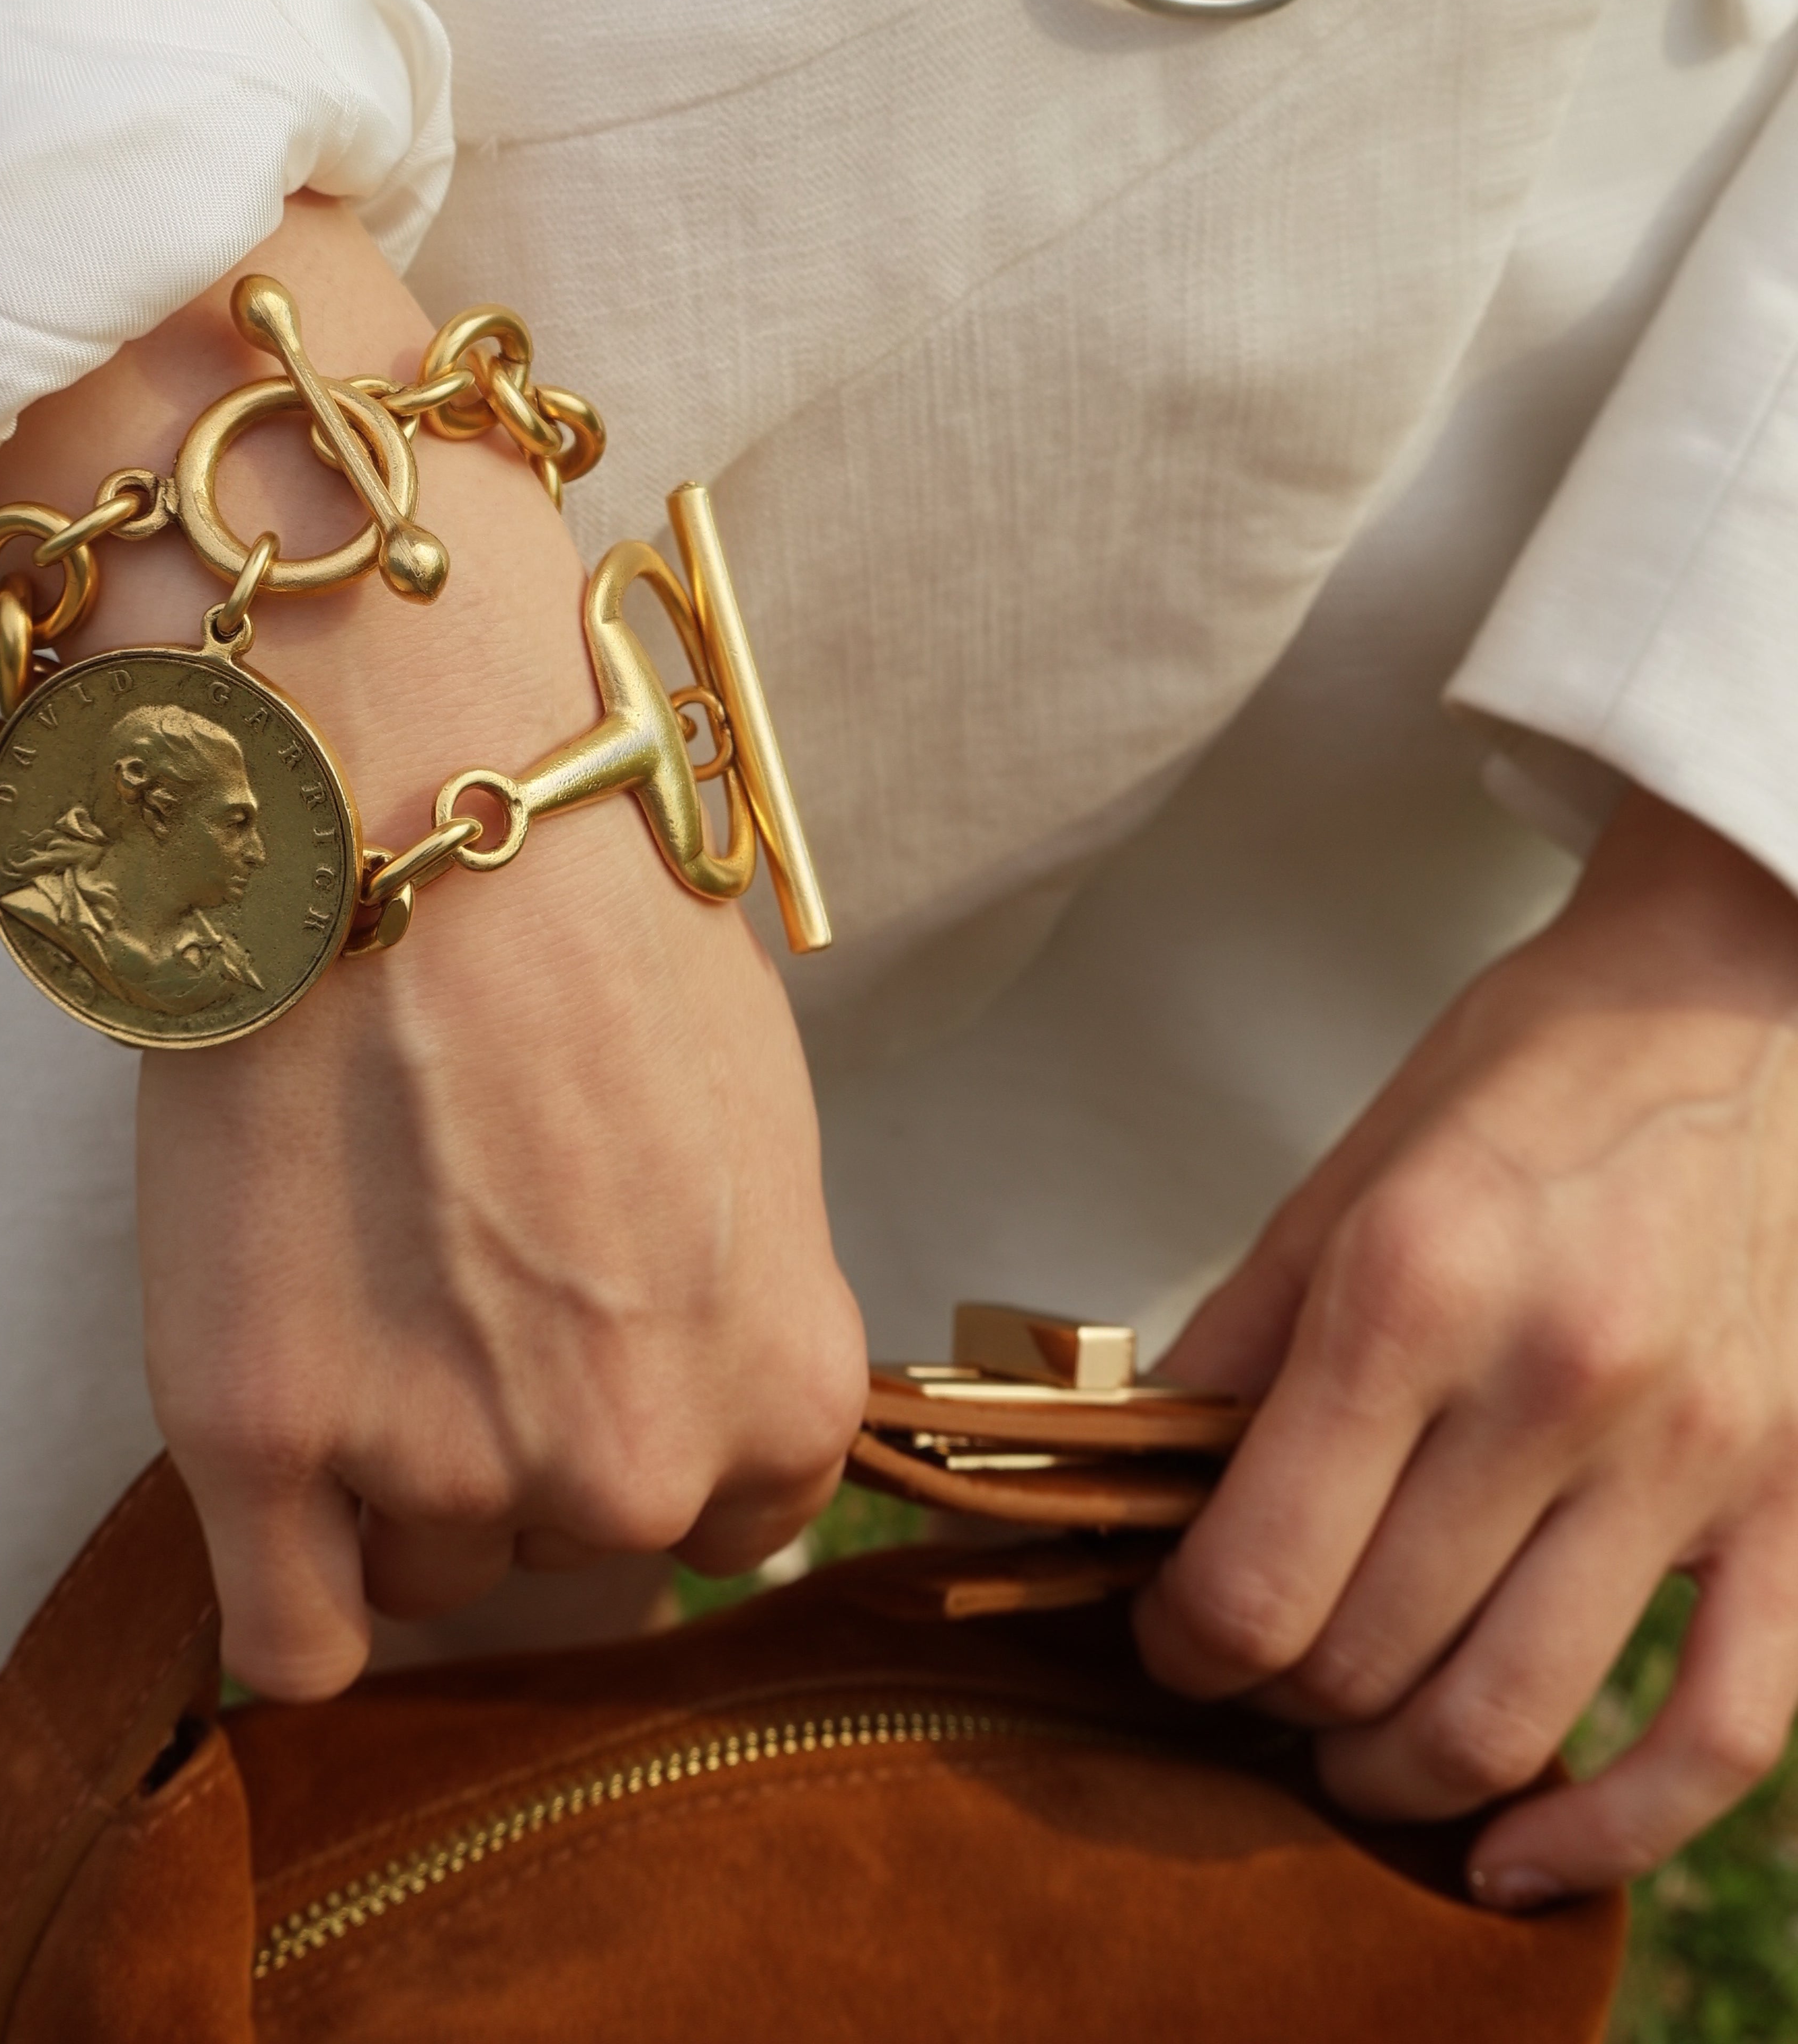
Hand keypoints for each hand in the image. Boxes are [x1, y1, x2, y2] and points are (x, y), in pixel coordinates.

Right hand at [0, 196, 866, 1699]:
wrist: (405, 798)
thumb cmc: (592, 922)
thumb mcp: (752, 1126)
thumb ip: (735, 1296)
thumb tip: (684, 1356)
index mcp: (785, 1389)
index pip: (734, 1525)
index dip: (645, 1424)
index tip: (580, 1338)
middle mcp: (632, 1463)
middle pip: (568, 1549)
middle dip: (513, 1436)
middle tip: (449, 1266)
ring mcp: (447, 1466)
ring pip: (423, 1571)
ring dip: (384, 1462)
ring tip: (355, 1254)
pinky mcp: (265, 1443)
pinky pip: (287, 1643)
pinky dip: (284, 1572)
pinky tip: (279, 1445)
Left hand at [1133, 789, 1797, 1906]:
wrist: (1725, 1008)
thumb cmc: (1518, 1088)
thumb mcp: (1341, 1184)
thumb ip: (1238, 1348)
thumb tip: (1135, 1491)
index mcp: (1414, 1288)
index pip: (1256, 1574)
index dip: (1179, 1642)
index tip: (1163, 1634)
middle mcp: (1556, 1381)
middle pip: (1369, 1659)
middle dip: (1272, 1702)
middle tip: (1244, 1679)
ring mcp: (1692, 1455)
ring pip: (1514, 1720)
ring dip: (1399, 1778)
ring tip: (1344, 1753)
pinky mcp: (1794, 1500)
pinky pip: (1723, 1734)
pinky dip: (1612, 1832)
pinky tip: (1517, 1858)